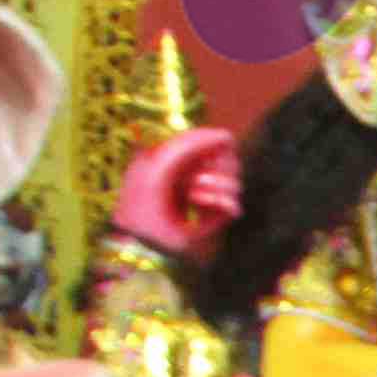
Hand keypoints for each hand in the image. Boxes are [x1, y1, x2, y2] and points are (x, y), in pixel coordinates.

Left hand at [108, 128, 241, 258]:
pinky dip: (222, 204)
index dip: (215, 145)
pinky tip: (203, 208)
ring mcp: (206, 198)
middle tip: (200, 178)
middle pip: (228, 161)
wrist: (142, 241)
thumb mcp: (160, 164)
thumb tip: (227, 135)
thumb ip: (190, 144)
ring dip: (218, 187)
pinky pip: (234, 205)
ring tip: (195, 197)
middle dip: (219, 168)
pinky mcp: (216, 220)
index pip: (210, 143)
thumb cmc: (142, 200)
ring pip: (235, 183)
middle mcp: (194, 176)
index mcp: (176, 159)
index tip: (213, 150)